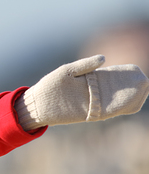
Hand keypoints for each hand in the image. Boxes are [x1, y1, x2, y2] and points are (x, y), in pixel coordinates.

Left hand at [15, 55, 148, 129]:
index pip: (110, 78)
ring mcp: (91, 105)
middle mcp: (92, 93)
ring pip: (114, 102)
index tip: (137, 73)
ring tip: (141, 93)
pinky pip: (106, 113)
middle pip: (116, 91)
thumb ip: (85, 65)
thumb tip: (105, 58)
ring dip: (128, 99)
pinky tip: (128, 104)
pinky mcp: (87, 115)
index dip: (124, 76)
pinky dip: (117, 109)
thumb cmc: (49, 86)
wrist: (35, 105)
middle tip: (143, 84)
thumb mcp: (67, 72)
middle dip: (130, 88)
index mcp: (88, 81)